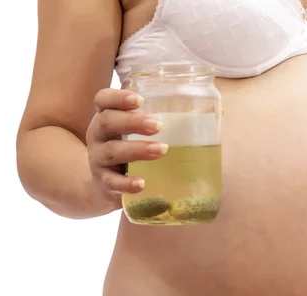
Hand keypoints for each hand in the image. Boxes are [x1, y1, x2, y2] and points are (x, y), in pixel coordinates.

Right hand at [86, 88, 167, 208]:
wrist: (102, 187)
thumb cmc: (126, 151)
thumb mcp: (131, 134)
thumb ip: (154, 121)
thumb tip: (208, 110)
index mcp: (106, 118)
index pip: (103, 100)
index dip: (118, 97)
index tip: (139, 100)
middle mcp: (98, 136)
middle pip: (107, 122)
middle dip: (133, 122)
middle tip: (158, 125)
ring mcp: (98, 160)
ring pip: (112, 151)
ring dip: (137, 150)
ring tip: (161, 150)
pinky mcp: (104, 183)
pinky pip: (113, 183)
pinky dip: (127, 183)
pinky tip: (142, 183)